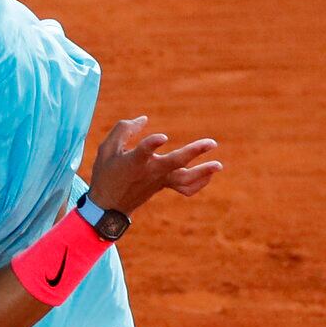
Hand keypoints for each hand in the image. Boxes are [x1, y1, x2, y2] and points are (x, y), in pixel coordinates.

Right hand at [87, 116, 222, 214]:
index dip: (152, 144)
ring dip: (203, 172)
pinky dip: (199, 182)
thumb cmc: (106, 173)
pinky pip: (186, 188)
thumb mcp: (107, 148)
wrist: (108, 207)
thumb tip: (144, 119)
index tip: (162, 137)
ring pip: (185, 179)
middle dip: (194, 152)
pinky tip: (208, 173)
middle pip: (175, 162)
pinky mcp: (164, 186)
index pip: (144, 152)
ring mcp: (159, 180)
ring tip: (218, 165)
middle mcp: (149, 171)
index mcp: (133, 162)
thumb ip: (124, 129)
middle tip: (212, 143)